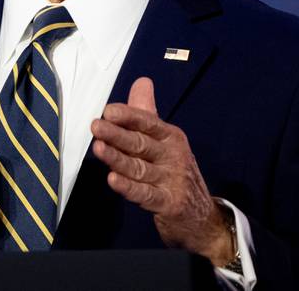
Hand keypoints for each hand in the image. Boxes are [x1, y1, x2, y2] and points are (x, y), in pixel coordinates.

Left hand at [91, 78, 233, 265]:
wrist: (202, 217)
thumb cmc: (174, 172)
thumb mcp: (164, 141)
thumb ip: (147, 114)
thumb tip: (142, 81)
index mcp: (171, 137)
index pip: (148, 123)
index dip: (129, 116)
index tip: (108, 110)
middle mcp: (173, 156)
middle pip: (141, 143)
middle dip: (117, 134)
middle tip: (96, 126)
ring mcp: (171, 181)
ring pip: (139, 168)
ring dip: (117, 159)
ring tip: (98, 149)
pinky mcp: (168, 204)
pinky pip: (145, 194)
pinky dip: (128, 187)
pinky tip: (113, 180)